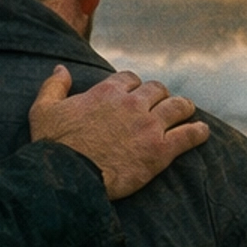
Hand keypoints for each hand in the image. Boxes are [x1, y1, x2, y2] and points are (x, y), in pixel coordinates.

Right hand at [29, 65, 208, 199]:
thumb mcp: (43, 110)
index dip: (134, 86)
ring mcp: (148, 126)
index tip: (135, 94)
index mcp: (107, 92)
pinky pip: (188, 135)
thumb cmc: (54, 145)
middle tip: (162, 107)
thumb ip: (54, 86)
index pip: (131, 79)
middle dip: (160, 96)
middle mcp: (132, 104)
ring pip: (177, 107)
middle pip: (157, 90)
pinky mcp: (160, 150)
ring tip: (187, 113)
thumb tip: (61, 69)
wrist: (69, 176)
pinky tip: (202, 132)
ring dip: (183, 108)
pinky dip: (198, 132)